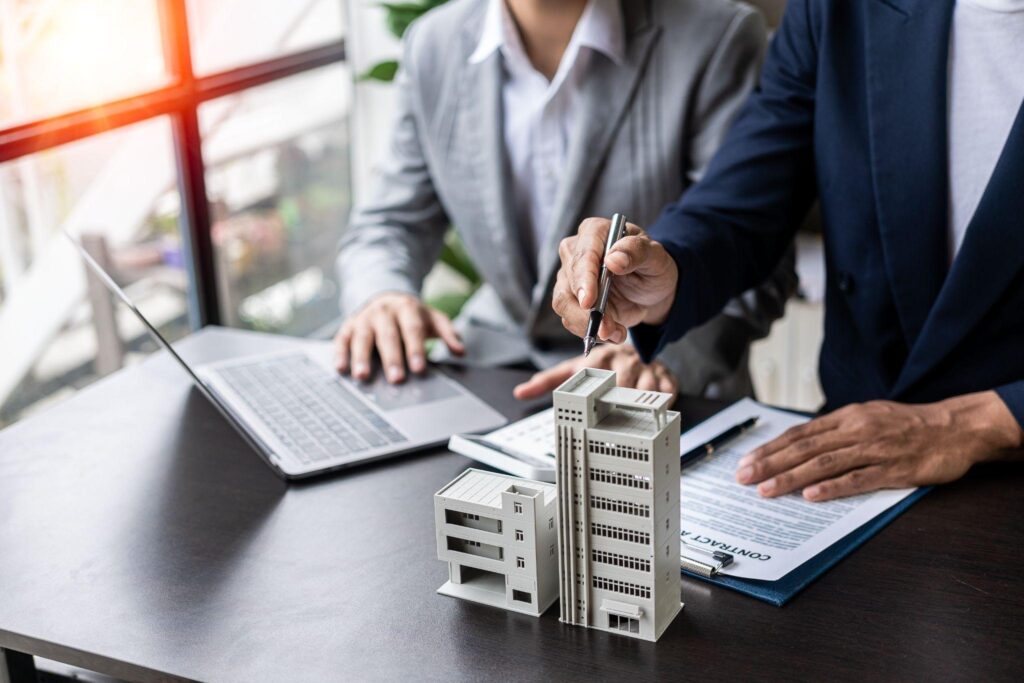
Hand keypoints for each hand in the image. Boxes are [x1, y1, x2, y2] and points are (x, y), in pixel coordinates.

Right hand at [334, 292, 463, 382]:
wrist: (385, 295)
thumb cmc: (412, 315)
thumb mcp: (433, 318)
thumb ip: (448, 333)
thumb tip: (461, 351)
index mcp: (407, 309)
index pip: (413, 330)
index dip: (416, 349)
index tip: (419, 369)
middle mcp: (384, 311)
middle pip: (388, 336)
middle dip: (392, 358)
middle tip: (396, 379)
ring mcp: (364, 318)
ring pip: (362, 337)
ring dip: (361, 357)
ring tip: (362, 376)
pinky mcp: (348, 326)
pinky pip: (342, 339)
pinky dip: (340, 353)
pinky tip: (340, 368)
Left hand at [512, 345, 678, 400]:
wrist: (634, 349)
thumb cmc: (602, 363)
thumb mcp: (574, 368)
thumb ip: (548, 381)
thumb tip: (520, 392)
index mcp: (600, 358)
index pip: (597, 374)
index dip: (598, 389)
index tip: (595, 404)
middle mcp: (623, 360)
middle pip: (624, 384)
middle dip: (621, 400)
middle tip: (616, 415)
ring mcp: (646, 367)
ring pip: (648, 388)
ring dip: (643, 402)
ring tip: (637, 414)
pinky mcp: (665, 374)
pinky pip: (669, 390)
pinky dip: (664, 401)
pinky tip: (657, 408)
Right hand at [552, 217, 678, 343]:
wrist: (651, 289)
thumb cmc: (652, 266)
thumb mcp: (656, 257)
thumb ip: (637, 252)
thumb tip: (613, 259)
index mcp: (595, 232)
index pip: (583, 254)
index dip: (584, 278)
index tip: (588, 302)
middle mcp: (576, 251)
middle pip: (568, 282)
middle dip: (586, 311)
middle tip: (608, 329)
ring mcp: (570, 277)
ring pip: (563, 303)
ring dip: (587, 324)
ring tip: (615, 333)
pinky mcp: (571, 300)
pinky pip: (571, 319)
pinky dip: (590, 331)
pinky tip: (613, 332)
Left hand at [735, 391, 1023, 501]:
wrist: (955, 427)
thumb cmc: (908, 424)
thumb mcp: (868, 416)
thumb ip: (837, 430)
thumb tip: (802, 443)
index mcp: (847, 417)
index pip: (799, 434)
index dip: (771, 448)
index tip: (747, 462)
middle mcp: (855, 430)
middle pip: (804, 448)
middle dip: (770, 464)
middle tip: (744, 478)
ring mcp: (874, 449)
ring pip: (824, 464)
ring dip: (792, 478)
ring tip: (767, 491)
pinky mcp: (894, 469)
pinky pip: (859, 479)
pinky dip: (833, 488)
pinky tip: (811, 496)